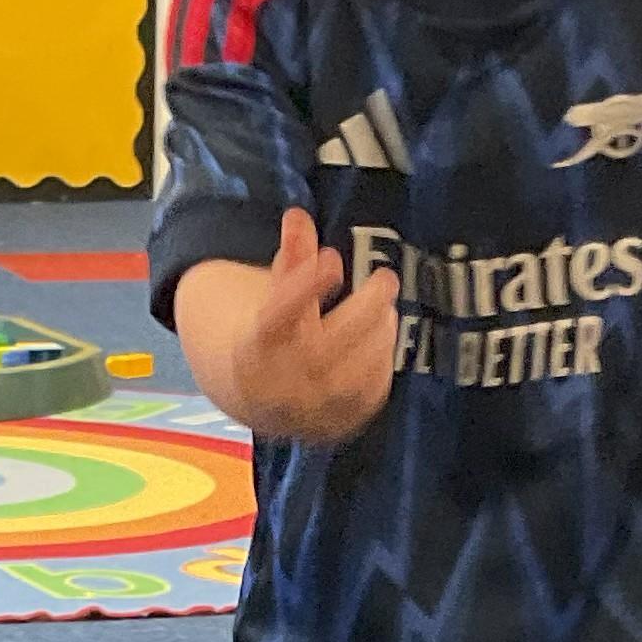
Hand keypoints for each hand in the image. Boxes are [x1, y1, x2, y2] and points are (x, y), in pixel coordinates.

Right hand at [224, 209, 398, 443]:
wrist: (257, 399)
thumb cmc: (272, 335)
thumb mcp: (272, 296)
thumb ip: (289, 260)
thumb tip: (298, 215)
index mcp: (254, 348)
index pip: (276, 316)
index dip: (303, 287)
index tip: (332, 259)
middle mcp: (276, 385)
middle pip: (321, 350)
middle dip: (361, 311)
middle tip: (386, 278)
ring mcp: (305, 412)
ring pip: (348, 378)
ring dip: (377, 338)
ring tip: (387, 310)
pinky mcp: (332, 427)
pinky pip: (364, 400)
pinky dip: (380, 368)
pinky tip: (383, 342)